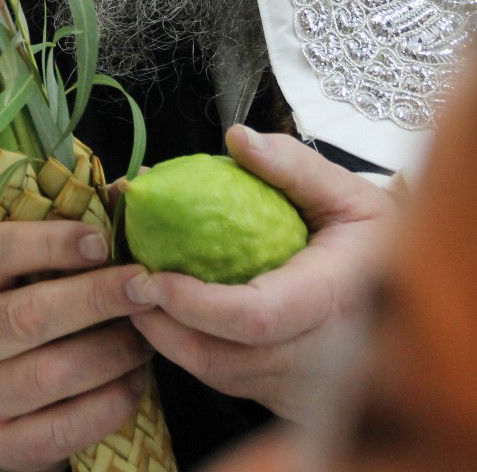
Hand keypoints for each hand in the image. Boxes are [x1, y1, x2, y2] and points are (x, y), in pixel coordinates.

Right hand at [0, 219, 156, 471]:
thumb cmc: (8, 304)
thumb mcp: (14, 265)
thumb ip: (59, 228)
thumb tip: (128, 189)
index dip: (52, 243)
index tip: (104, 241)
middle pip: (27, 316)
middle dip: (96, 297)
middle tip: (146, 285)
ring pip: (52, 374)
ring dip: (113, 350)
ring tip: (148, 333)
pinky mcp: (0, 445)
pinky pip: (66, 427)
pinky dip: (112, 400)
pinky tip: (136, 378)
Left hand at [124, 125, 395, 422]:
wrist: (412, 294)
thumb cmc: (378, 240)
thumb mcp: (347, 192)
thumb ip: (292, 165)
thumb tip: (237, 138)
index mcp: (333, 300)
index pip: (254, 317)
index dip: (196, 304)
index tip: (150, 276)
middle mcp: (318, 356)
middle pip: (222, 358)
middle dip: (161, 323)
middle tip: (121, 279)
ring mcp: (302, 384)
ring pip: (218, 377)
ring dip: (167, 339)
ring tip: (132, 292)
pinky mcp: (286, 396)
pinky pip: (228, 381)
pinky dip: (189, 349)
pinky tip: (164, 313)